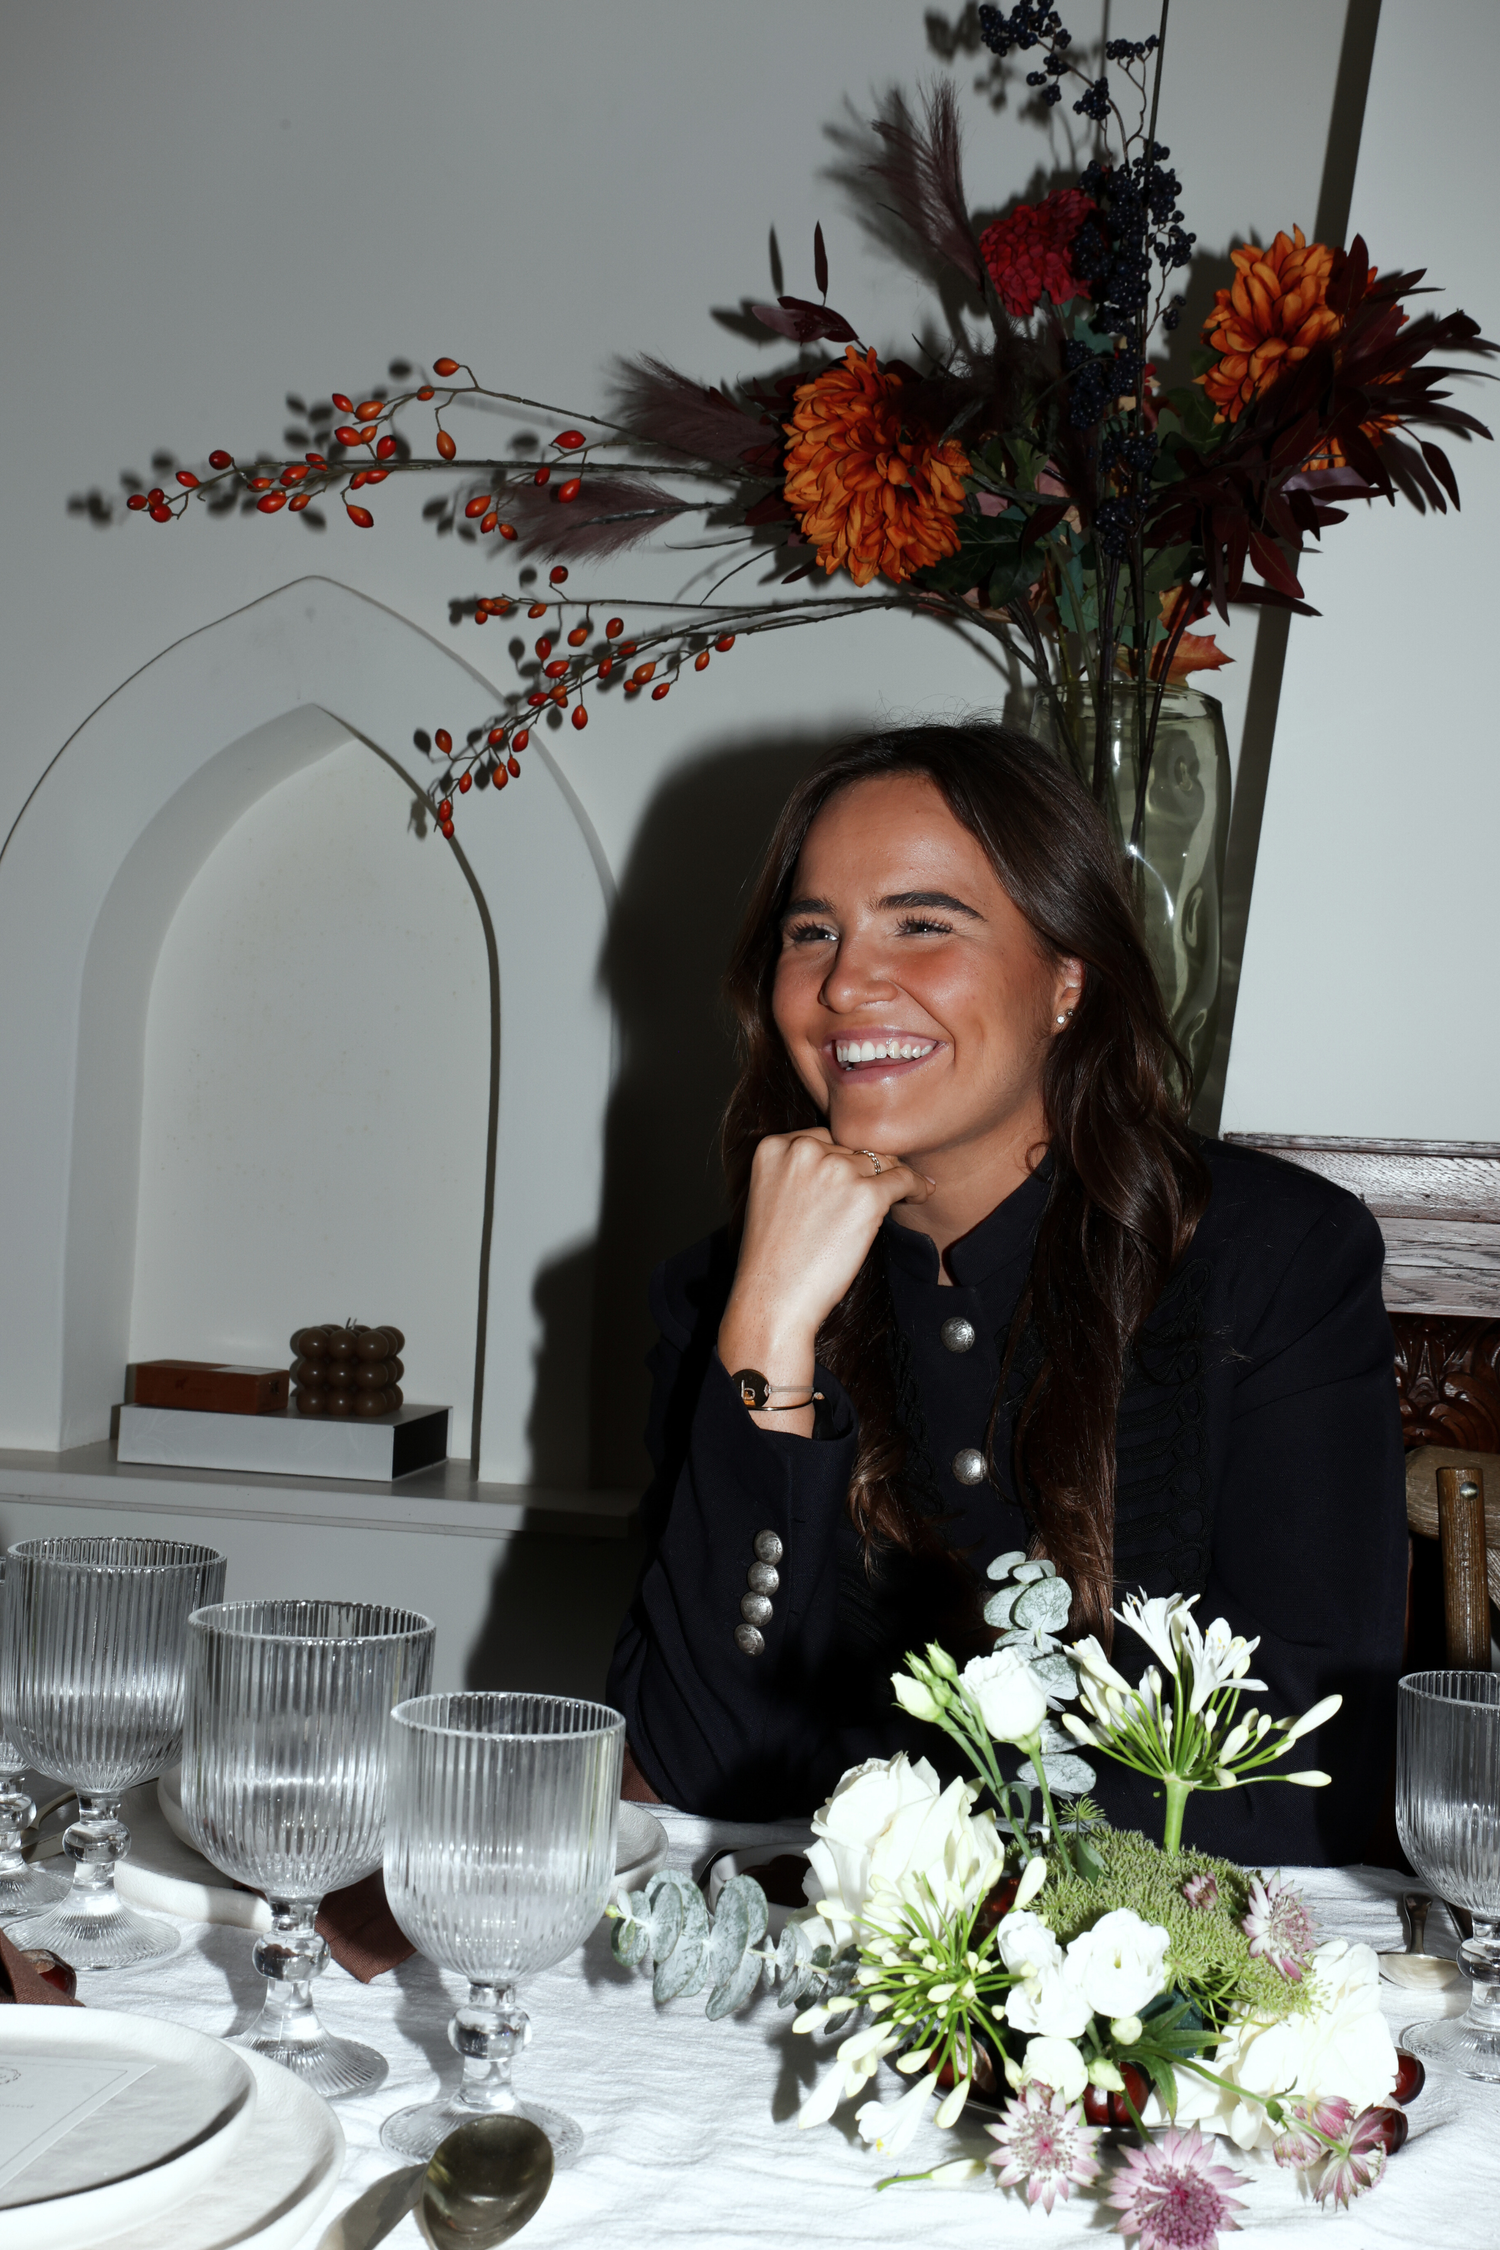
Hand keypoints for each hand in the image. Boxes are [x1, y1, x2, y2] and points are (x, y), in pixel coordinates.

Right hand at [717, 1129, 932, 1430]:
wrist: (773, 1300)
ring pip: (880, 1163)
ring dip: (890, 1180)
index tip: (853, 1178)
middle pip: (852, 1149)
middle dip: (863, 1173)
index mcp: (774, 1147)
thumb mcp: (771, 1197)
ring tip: (900, 1195)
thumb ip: (801, 1170)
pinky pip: (904, 1179)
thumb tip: (853, 1158)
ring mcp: (836, 1170)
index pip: (824, 1137)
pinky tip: (922, 1193)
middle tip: (872, 1198)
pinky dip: (917, 1187)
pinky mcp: (865, 1195)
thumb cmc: (773, 1260)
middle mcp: (804, 1150)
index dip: (842, 1160)